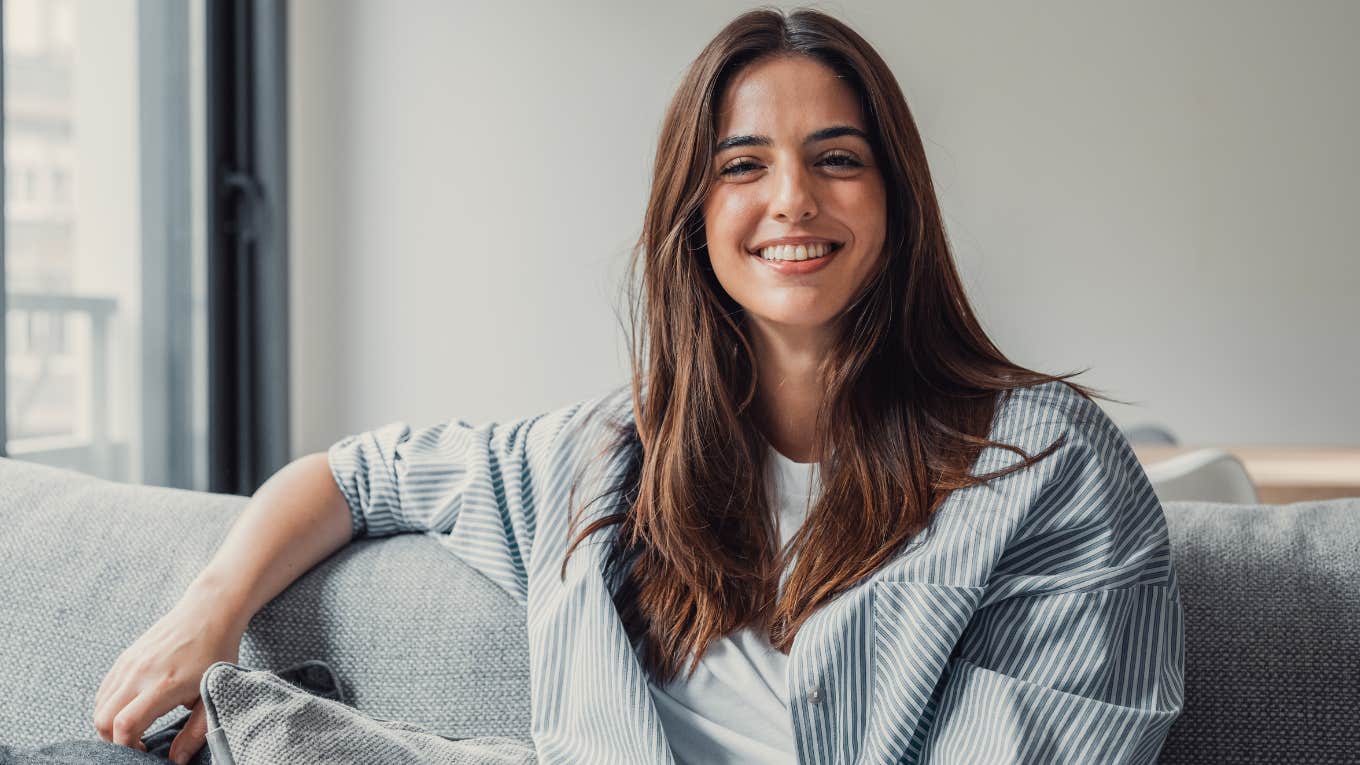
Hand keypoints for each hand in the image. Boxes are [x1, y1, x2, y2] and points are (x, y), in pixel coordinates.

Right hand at [92, 593, 244, 763]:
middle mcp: (139, 674)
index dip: (128, 747)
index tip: (145, 753)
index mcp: (162, 685)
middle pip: (103, 719)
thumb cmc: (216, 653)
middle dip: (113, 740)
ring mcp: (128, 663)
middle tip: (137, 744)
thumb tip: (176, 760)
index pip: (125, 725)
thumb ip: (196, 732)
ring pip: (99, 705)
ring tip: (135, 728)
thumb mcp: (213, 695)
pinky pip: (104, 689)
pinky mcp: (125, 657)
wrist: (209, 611)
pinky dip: (109, 705)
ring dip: (109, 723)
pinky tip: (131, 708)